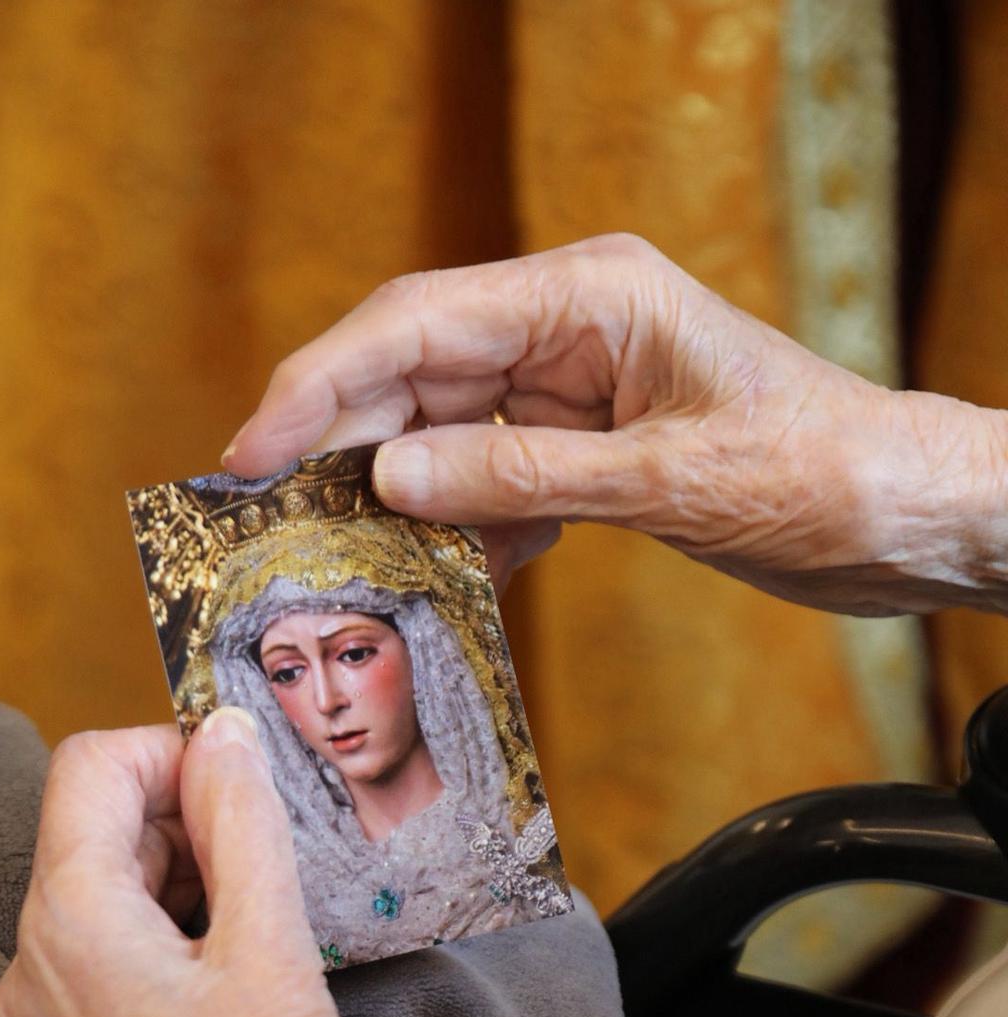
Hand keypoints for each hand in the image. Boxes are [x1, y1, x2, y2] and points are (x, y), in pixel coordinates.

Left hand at [0, 710, 362, 1016]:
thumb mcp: (271, 946)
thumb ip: (242, 822)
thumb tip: (222, 733)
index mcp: (71, 919)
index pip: (92, 766)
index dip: (173, 754)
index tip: (243, 789)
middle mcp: (30, 966)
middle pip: (94, 838)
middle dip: (184, 831)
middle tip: (268, 877)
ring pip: (98, 908)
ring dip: (175, 895)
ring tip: (254, 946)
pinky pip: (95, 975)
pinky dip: (155, 957)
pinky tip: (221, 1002)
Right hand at [224, 234, 1007, 616]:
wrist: (904, 518)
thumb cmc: (818, 471)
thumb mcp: (664, 478)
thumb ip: (521, 475)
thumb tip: (390, 480)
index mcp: (588, 296)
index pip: (417, 323)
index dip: (320, 384)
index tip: (250, 450)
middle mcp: (570, 331)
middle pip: (413, 376)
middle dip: (337, 443)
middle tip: (264, 518)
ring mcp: (577, 394)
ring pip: (445, 438)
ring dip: (393, 500)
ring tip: (334, 561)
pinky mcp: (591, 455)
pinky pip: (495, 488)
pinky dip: (463, 535)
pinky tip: (436, 582)